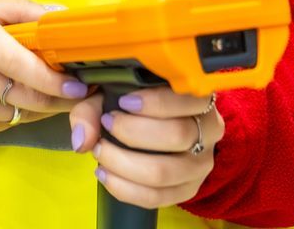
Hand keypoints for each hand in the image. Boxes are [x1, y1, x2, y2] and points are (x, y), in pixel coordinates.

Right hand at [0, 0, 87, 140]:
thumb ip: (18, 9)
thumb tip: (60, 14)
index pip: (26, 66)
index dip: (57, 78)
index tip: (79, 81)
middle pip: (30, 96)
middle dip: (60, 97)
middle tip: (78, 90)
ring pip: (20, 114)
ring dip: (41, 107)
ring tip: (53, 94)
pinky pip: (3, 126)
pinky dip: (16, 115)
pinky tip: (16, 101)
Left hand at [70, 87, 222, 209]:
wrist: (161, 131)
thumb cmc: (139, 107)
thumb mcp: (115, 95)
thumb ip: (92, 109)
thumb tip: (83, 139)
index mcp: (200, 99)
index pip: (187, 99)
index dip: (155, 102)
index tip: (124, 102)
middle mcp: (209, 131)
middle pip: (177, 135)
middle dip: (133, 132)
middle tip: (107, 124)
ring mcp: (201, 164)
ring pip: (164, 171)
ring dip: (124, 164)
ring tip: (100, 153)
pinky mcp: (188, 189)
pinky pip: (156, 197)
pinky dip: (124, 188)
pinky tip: (105, 175)